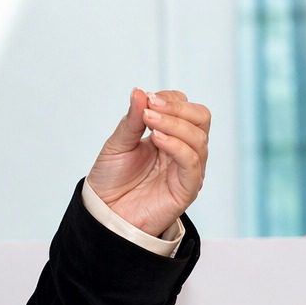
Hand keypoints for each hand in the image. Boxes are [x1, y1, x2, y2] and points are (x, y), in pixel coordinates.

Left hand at [86, 88, 209, 237]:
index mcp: (170, 136)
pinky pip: (192, 162)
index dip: (169, 99)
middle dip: (178, 108)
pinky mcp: (187, 188)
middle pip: (201, 118)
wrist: (104, 212)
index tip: (147, 99)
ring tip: (150, 122)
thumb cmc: (112, 180)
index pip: (185, 107)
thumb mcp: (118, 144)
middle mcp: (183, 150)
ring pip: (199, 138)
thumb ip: (132, 119)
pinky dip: (177, 146)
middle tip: (153, 105)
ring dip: (174, 124)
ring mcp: (187, 169)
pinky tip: (157, 139)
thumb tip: (139, 92)